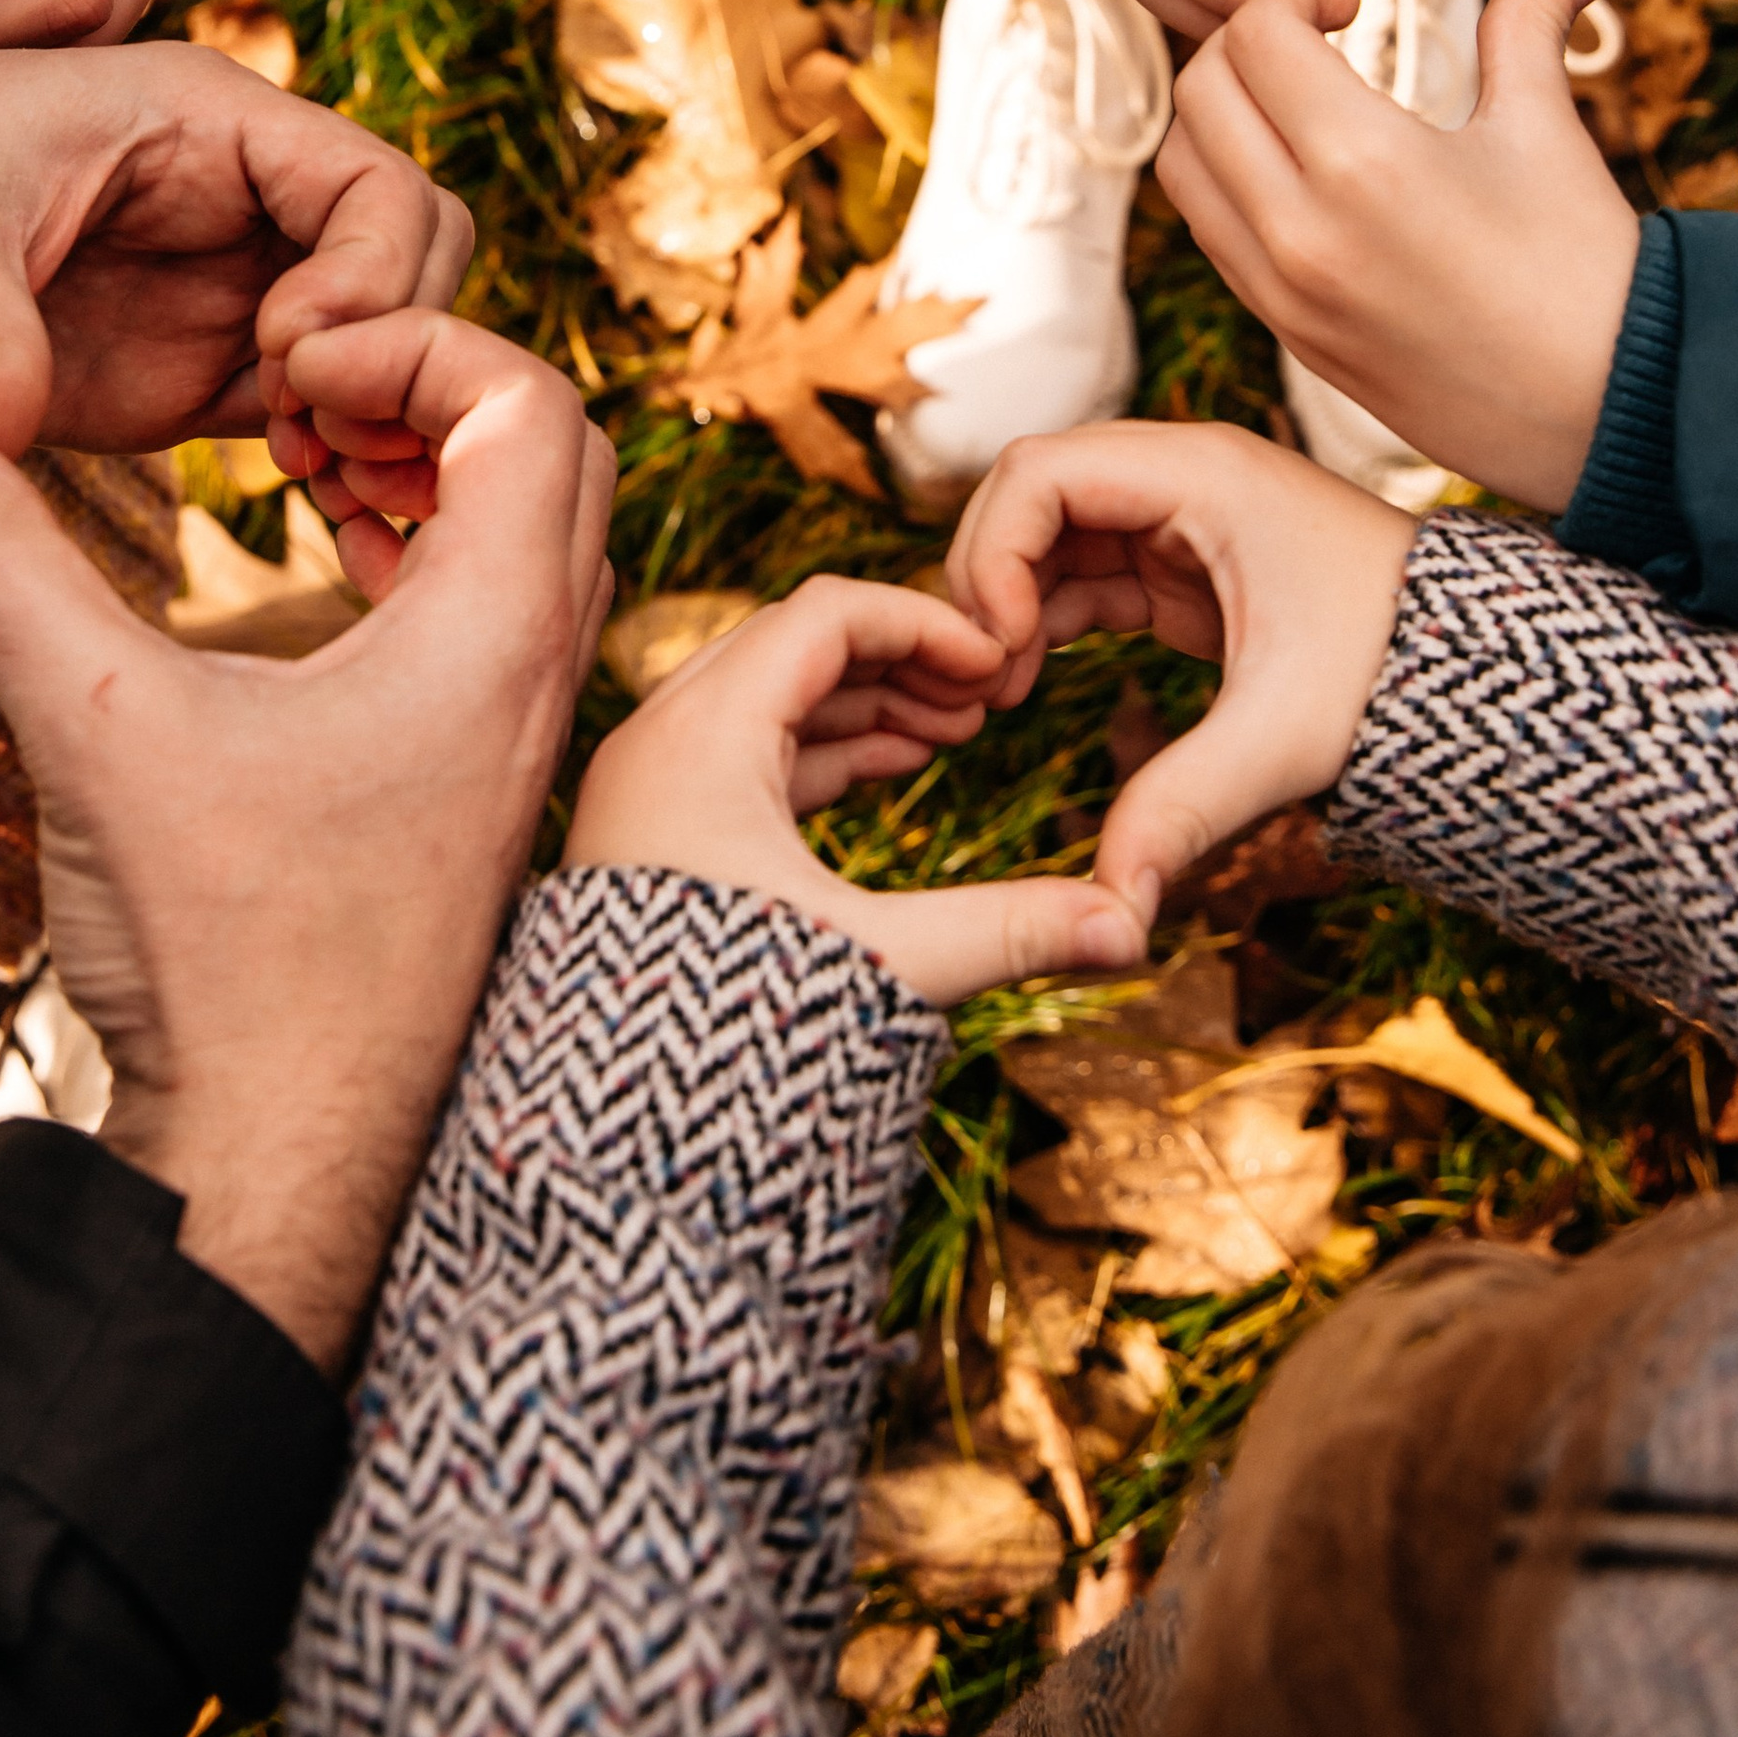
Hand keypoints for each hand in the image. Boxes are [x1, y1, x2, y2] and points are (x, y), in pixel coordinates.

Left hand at [0, 10, 471, 470]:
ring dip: (370, 415)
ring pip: (368, 348)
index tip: (293, 354)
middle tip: (310, 428)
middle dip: (394, 349)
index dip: (376, 278)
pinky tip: (301, 505)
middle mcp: (231, 201)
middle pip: (409, 265)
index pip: (378, 188)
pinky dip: (327, 457)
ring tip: (318, 481)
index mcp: (203, 121)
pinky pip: (298, 413)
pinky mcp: (174, 375)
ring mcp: (211, 291)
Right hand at [0, 311, 611, 1368]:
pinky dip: (424, 555)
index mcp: (497, 635)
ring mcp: (516, 744)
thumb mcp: (93, 736)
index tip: (288, 364)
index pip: (529, 395)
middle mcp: (538, 677)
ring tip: (308, 461)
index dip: (413, 339)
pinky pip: (493, 617)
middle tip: (302, 394)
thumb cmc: (227, 961)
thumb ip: (5, 576)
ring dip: (432, 470)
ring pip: (531, 538)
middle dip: (432, 385)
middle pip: (555, 447)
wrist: (278, 1168)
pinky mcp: (473, 796)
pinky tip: (319, 572)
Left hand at [566, 577, 1145, 1003]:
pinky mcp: (652, 830)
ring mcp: (647, 784)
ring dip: (866, 701)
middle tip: (986, 698)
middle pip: (793, 643)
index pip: (823, 615)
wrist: (606, 1121)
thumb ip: (1006, 932)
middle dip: (898, 659)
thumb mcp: (879, 965)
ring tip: (957, 731)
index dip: (924, 624)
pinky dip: (825, 745)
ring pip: (770, 695)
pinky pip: (748, 748)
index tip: (999, 663)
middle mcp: (659, 738)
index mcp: (701, 734)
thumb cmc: (725, 1032)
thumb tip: (1131, 927)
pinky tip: (896, 763)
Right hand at [945, 419, 1415, 924]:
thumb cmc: (1393, 674)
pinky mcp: (1180, 561)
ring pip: (1046, 534)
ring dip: (1008, 604)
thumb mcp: (1283, 737)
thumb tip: (1112, 910)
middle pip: (1029, 492)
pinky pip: (1080, 571)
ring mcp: (1176, 515)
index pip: (1039, 470)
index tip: (997, 646)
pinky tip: (1020, 687)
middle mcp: (1179, 475)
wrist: (1470, 671)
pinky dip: (1041, 620)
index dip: (993, 550)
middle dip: (988, 577)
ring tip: (994, 695)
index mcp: (1201, 473)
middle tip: (981, 679)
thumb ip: (1186, 808)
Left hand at [1158, 0, 1637, 508]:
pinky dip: (1225, 180)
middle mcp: (1299, 230)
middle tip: (1310, 35)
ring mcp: (1282, 292)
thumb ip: (1531, 25)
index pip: (1258, 35)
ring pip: (1183, 165)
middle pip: (1201, 90)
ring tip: (1291, 96)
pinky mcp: (1287, 333)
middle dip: (1246, 41)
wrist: (1610, 415)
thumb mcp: (1548, 133)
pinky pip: (1209, 233)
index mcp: (1362, 163)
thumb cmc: (1590, 271)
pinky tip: (1294, 166)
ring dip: (1219, 111)